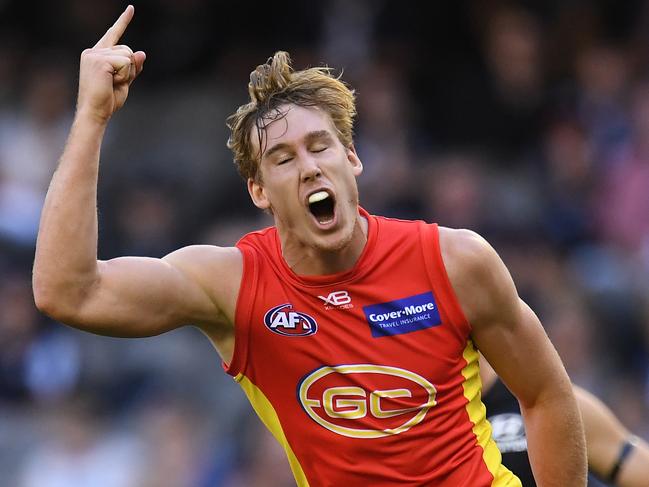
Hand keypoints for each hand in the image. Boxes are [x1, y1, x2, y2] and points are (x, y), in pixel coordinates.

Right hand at [76, 5, 145, 123]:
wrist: (95, 112)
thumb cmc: (107, 100)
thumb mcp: (124, 82)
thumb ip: (133, 67)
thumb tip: (142, 53)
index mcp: (97, 55)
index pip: (113, 34)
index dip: (123, 21)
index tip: (131, 8)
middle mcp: (93, 51)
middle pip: (128, 50)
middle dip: (130, 68)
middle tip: (115, 83)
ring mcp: (94, 54)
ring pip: (128, 55)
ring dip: (127, 73)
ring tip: (111, 83)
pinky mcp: (99, 60)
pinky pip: (126, 62)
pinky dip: (125, 75)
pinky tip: (111, 82)